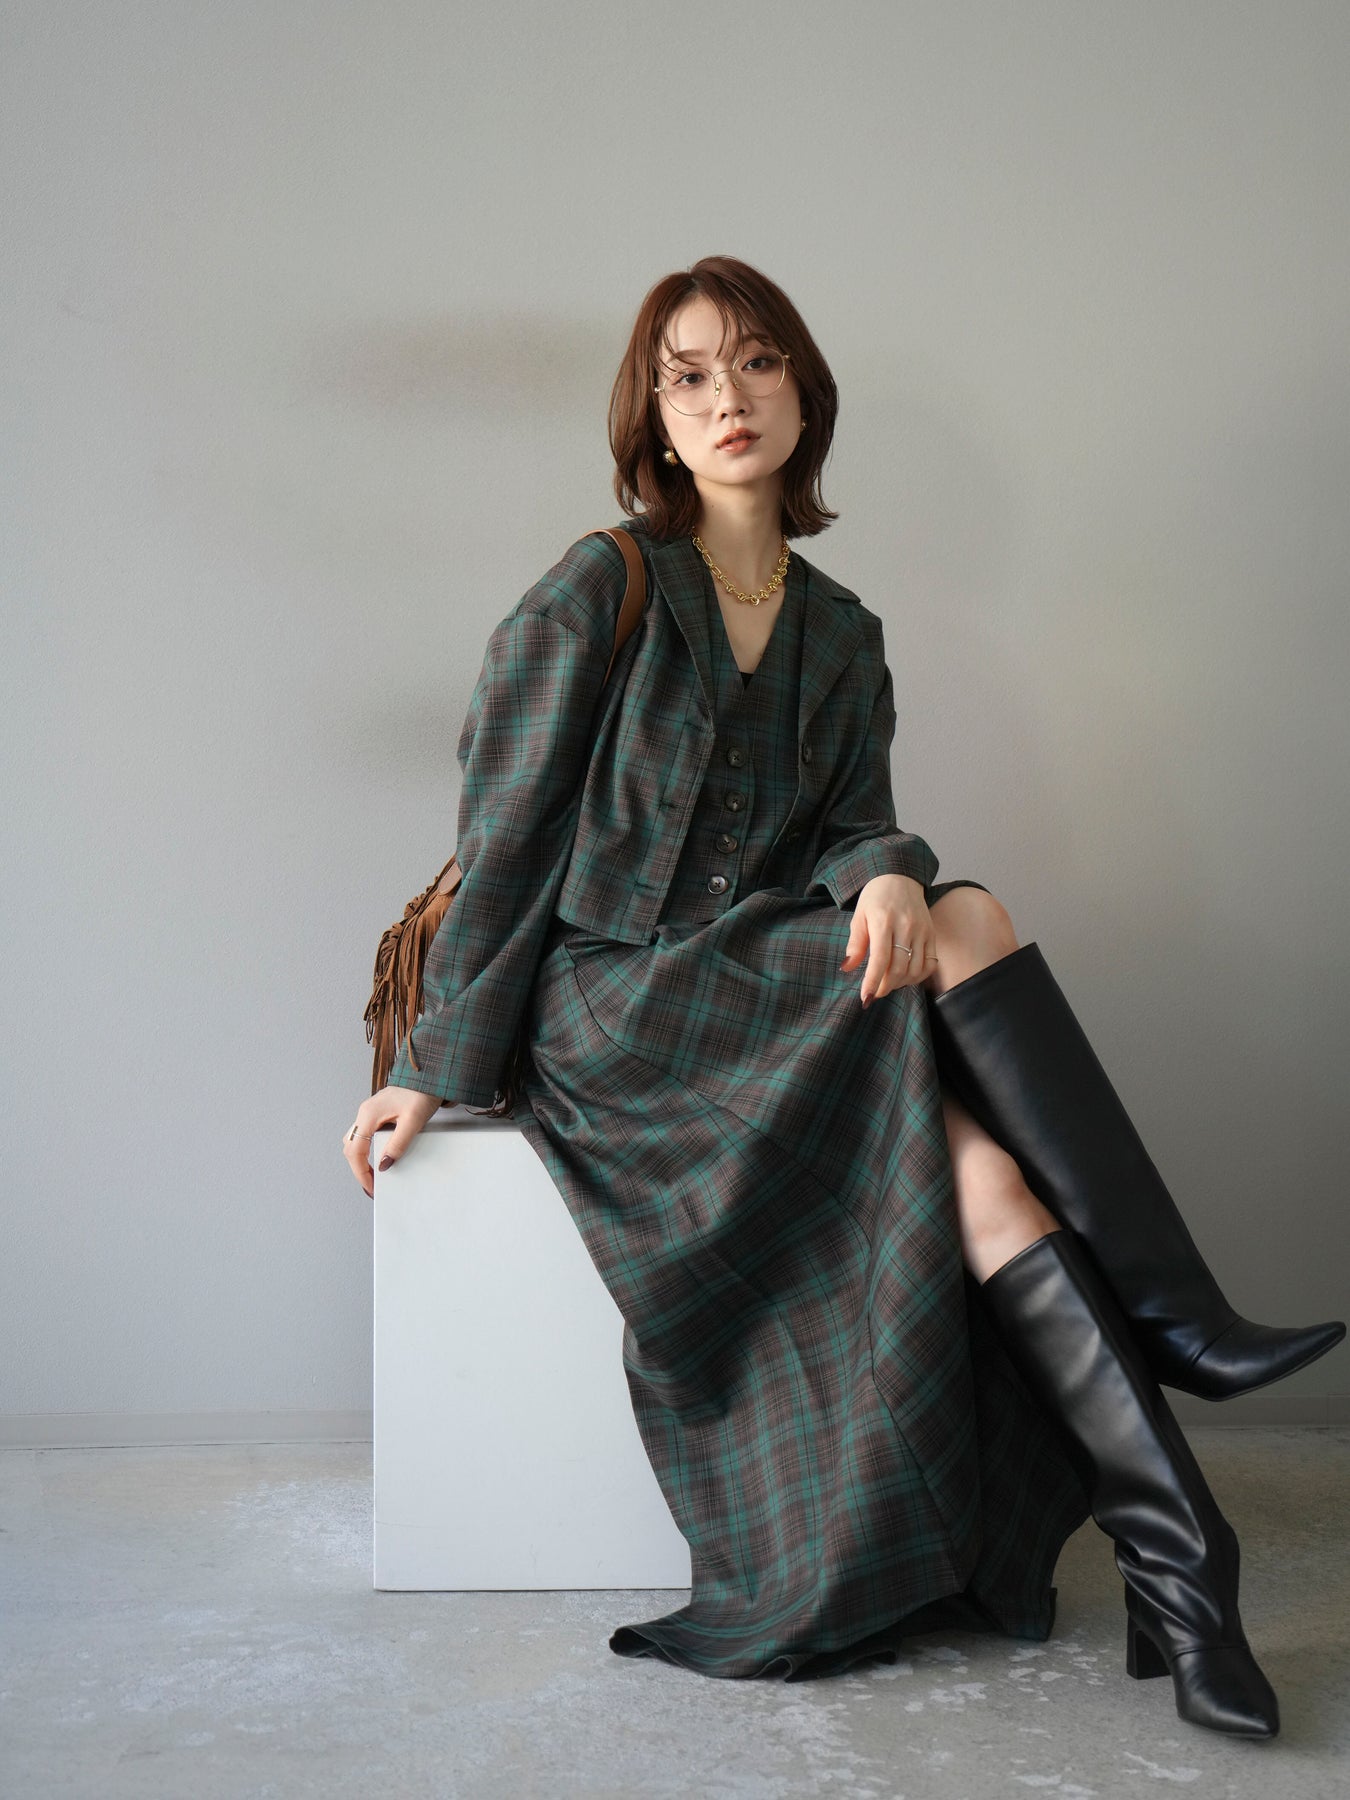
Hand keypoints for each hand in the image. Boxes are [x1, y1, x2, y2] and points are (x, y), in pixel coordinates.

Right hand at [342, 1085, 442, 1198]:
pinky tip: (376, 1157)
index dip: (360, 1172)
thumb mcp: (413, 1122)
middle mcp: (364, 1113)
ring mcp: (368, 1112)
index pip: (355, 1150)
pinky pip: (363, 1135)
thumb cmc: (421, 1094)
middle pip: (350, 1148)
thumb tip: (384, 1164)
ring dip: (360, 1160)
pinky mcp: (375, 1113)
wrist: (428, 1076)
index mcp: (369, 1115)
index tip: (371, 1187)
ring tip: (373, 1175)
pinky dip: (365, 1150)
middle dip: (358, 1169)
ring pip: (354, 1141)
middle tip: (372, 1186)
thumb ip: (398, 1144)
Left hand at [839, 874, 937, 1005]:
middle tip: (875, 993)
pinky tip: (906, 977)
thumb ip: (856, 943)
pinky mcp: (932, 933)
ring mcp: (922, 930)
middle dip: (885, 987)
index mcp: (883, 921)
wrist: (900, 876)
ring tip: (888, 983)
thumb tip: (847, 968)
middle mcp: (906, 926)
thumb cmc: (876, 898)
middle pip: (898, 968)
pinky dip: (919, 976)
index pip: (880, 959)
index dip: (872, 982)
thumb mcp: (859, 916)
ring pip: (915, 969)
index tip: (866, 998)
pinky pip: (930, 963)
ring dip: (901, 984)